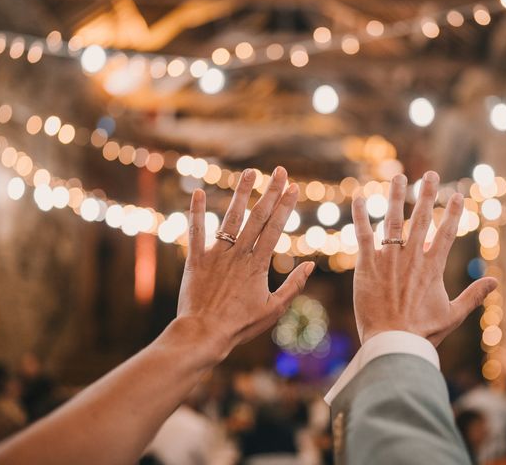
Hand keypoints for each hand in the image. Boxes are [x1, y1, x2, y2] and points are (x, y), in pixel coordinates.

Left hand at [176, 167, 314, 360]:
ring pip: (230, 218)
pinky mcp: (195, 260)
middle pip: (257, 217)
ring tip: (249, 173)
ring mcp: (216, 255)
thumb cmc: (240, 325)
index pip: (275, 228)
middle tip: (279, 171)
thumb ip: (293, 286)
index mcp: (258, 265)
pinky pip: (196, 232)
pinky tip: (197, 191)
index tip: (293, 187)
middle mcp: (238, 254)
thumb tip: (310, 265)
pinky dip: (196, 212)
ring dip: (241, 194)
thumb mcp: (274, 309)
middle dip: (270, 192)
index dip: (285, 205)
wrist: (204, 334)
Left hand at [351, 171, 497, 346]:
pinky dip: (360, 216)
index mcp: (433, 267)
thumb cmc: (422, 332)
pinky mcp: (366, 266)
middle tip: (430, 174)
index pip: (446, 232)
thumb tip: (496, 281)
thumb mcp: (453, 315)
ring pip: (393, 220)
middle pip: (421, 219)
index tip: (456, 194)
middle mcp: (412, 258)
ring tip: (399, 176)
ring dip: (396, 196)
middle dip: (426, 194)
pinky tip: (358, 197)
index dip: (452, 212)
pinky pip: (362, 235)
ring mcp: (388, 259)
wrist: (392, 343)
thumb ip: (473, 296)